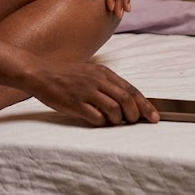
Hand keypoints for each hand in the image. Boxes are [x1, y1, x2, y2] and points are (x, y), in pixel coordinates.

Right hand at [29, 58, 158, 125]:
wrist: (40, 73)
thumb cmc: (64, 74)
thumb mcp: (89, 72)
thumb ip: (106, 83)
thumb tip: (126, 101)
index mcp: (103, 72)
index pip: (131, 89)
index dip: (145, 104)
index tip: (154, 116)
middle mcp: (97, 80)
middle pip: (126, 99)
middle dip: (136, 114)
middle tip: (135, 122)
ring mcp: (86, 91)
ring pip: (114, 109)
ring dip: (118, 120)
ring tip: (114, 122)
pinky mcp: (75, 103)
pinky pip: (96, 117)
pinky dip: (102, 122)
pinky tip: (98, 120)